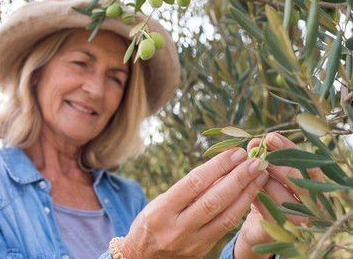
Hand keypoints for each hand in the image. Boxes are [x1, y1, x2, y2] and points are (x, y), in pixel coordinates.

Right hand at [119, 148, 268, 258]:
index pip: (194, 183)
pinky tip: (250, 195)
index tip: (235, 153)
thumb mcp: (159, 203)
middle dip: (238, 178)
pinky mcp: (203, 252)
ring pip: (226, 216)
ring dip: (246, 194)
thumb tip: (220, 168)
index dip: (218, 166)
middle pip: (214, 200)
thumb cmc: (150, 223)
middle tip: (255, 161)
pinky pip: (226, 228)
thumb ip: (186, 191)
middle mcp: (176, 229)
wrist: (142, 258)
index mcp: (161, 210)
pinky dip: (240, 209)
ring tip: (260, 175)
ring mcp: (192, 243)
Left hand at [234, 132, 323, 257]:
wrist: (258, 226)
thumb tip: (255, 142)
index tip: (270, 138)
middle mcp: (311, 205)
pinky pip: (265, 209)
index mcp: (312, 187)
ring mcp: (297, 220)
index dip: (289, 149)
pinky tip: (245, 191)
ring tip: (248, 175)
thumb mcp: (264, 173)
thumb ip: (261, 157)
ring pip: (279, 194)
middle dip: (273, 163)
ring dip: (261, 181)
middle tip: (257, 155)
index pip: (308, 165)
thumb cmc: (265, 193)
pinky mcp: (280, 233)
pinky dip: (254, 196)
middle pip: (297, 178)